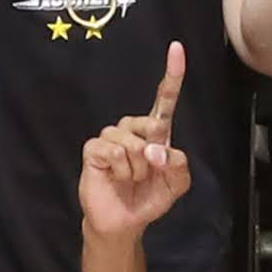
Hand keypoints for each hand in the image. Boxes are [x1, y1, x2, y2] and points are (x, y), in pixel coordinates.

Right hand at [77, 46, 197, 238]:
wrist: (124, 222)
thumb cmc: (149, 198)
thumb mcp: (176, 184)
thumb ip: (178, 164)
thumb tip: (155, 150)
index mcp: (156, 133)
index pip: (165, 100)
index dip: (172, 75)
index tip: (177, 48)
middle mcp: (133, 129)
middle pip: (153, 124)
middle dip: (156, 156)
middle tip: (149, 174)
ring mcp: (111, 137)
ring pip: (132, 143)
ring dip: (137, 168)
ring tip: (130, 178)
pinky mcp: (94, 148)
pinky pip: (113, 150)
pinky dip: (120, 169)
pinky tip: (116, 177)